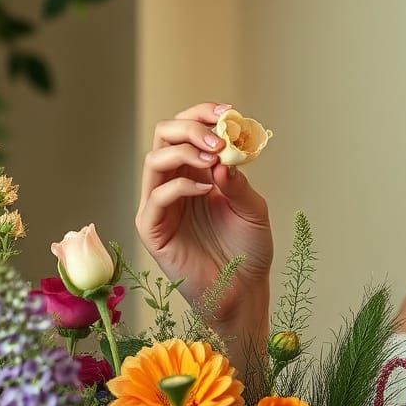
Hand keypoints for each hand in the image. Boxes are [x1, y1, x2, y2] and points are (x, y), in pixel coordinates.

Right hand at [136, 101, 273, 317]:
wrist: (244, 292)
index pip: (187, 130)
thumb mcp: (253, 209)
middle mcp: (174, 183)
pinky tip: (207, 190)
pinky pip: (157, 196)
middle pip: (164, 136)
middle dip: (190, 128)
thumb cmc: (249, 251)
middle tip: (218, 140)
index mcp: (197, 173)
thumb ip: (238, 181)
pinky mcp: (152, 229)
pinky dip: (181, 185)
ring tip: (214, 159)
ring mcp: (160, 206)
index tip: (228, 113)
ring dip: (185, 152)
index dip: (203, 115)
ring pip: (155, 159)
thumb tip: (222, 158)